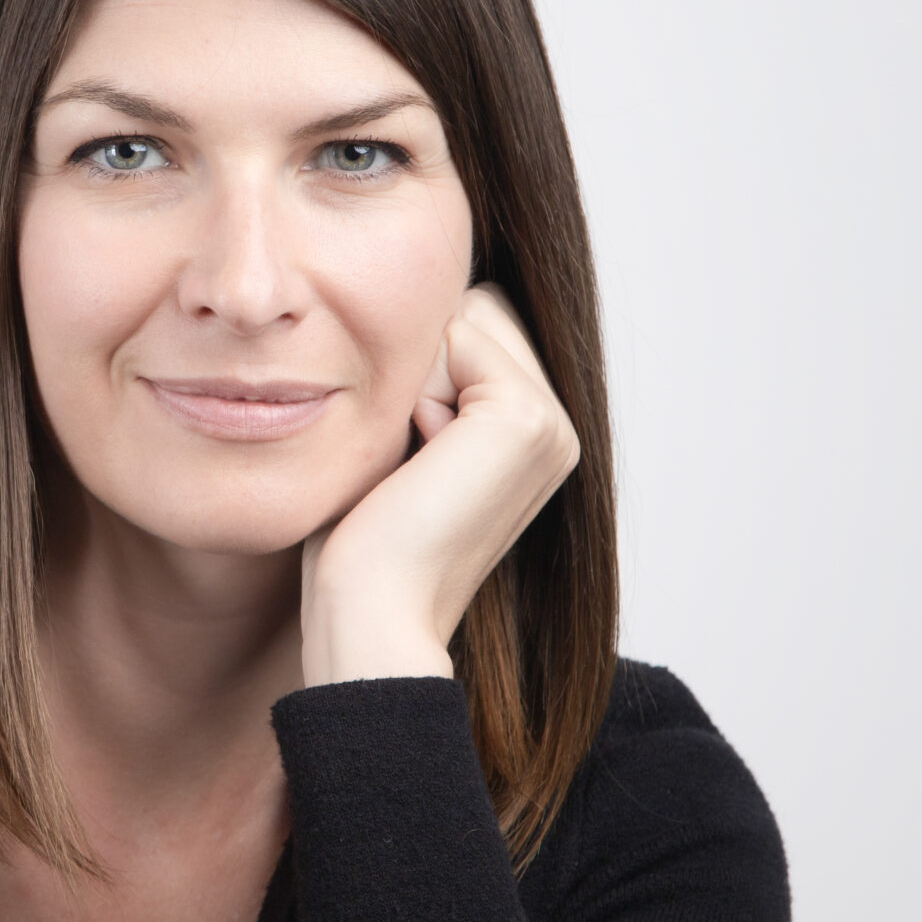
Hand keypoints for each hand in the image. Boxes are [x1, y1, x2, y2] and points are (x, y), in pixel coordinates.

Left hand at [300, 283, 580, 685]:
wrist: (372, 613)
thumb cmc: (363, 544)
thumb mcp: (401, 444)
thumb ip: (430, 384)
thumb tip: (421, 312)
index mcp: (534, 435)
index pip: (474, 325)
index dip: (416, 372)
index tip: (409, 459)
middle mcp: (558, 427)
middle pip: (474, 309)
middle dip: (421, 364)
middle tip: (411, 456)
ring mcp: (552, 423)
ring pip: (463, 317)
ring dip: (415, 377)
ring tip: (414, 459)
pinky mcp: (527, 418)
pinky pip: (454, 336)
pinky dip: (417, 390)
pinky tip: (418, 460)